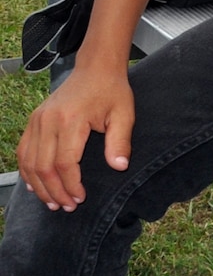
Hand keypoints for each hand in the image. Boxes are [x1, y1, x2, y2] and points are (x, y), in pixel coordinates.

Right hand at [17, 60, 135, 210]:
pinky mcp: (33, 121)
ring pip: (29, 162)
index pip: (65, 163)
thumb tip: (119, 167)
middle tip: (66, 207)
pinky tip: (36, 185)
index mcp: (71, 120)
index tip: (81, 198)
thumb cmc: (112, 91)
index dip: (71, 185)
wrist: (95, 68)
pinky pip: (24, 151)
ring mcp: (37, 121)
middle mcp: (48, 121)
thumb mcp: (124, 114)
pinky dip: (27, 171)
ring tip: (52, 203)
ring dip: (39, 186)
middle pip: (44, 167)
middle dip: (55, 191)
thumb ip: (121, 141)